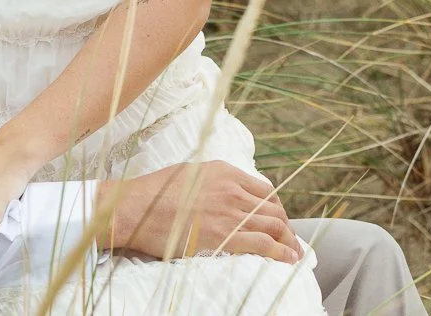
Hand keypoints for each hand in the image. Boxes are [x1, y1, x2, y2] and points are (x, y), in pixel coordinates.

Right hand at [105, 162, 301, 263]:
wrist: (135, 207)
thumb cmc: (154, 193)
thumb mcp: (188, 174)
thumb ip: (212, 181)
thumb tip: (223, 191)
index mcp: (225, 171)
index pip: (264, 190)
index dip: (276, 208)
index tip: (278, 220)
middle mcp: (232, 189)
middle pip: (273, 208)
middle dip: (286, 226)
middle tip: (290, 240)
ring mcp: (230, 211)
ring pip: (273, 225)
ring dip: (289, 241)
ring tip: (294, 254)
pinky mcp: (225, 235)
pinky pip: (264, 243)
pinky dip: (281, 252)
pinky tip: (288, 260)